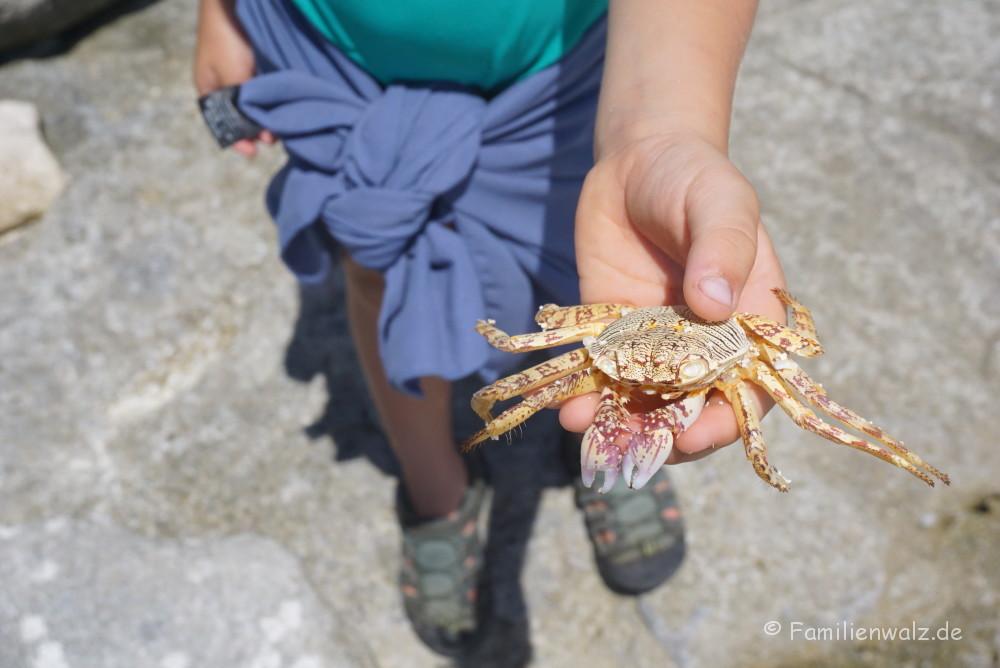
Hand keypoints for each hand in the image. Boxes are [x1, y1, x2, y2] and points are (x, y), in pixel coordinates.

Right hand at [193, 0, 273, 156]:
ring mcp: (238, 72)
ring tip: (281, 124)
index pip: (222, 124)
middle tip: (273, 138)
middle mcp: (223, 84)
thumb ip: (243, 105)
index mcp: (209, 90)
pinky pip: (263, 87)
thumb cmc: (227, 39)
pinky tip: (283, 104)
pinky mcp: (253, 62)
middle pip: (239, 115)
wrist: (230, 1)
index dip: (237, 140)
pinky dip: (271, 98)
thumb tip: (258, 131)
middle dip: (256, 129)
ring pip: (253, 103)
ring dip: (266, 114)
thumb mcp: (233, 78)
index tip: (253, 152)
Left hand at [560, 131, 786, 462]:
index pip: (749, 390)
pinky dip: (583, 393)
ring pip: (640, 399)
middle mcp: (703, 344)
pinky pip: (599, 372)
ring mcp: (654, 342)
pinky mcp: (610, 332)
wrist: (639, 160)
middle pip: (691, 408)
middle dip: (661, 434)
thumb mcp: (720, 203)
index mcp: (748, 324)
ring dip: (614, 421)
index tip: (692, 434)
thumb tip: (715, 306)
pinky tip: (562, 403)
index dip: (726, 421)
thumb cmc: (694, 177)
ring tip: (581, 427)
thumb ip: (723, 249)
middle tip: (628, 445)